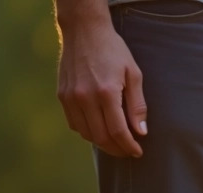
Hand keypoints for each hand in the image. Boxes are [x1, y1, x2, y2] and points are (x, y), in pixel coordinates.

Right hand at [57, 9, 146, 157]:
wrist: (83, 30)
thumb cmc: (113, 50)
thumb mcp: (133, 74)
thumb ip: (137, 105)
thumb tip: (140, 132)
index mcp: (106, 92)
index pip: (118, 131)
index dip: (129, 146)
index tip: (137, 152)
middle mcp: (85, 97)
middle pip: (101, 137)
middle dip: (117, 149)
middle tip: (128, 151)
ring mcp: (70, 97)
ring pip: (86, 134)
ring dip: (102, 143)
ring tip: (115, 143)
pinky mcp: (62, 95)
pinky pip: (74, 123)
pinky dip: (87, 131)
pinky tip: (99, 129)